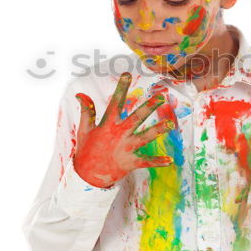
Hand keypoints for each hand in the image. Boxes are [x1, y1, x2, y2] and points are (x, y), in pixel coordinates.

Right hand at [72, 72, 174, 187]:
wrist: (87, 177)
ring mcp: (125, 148)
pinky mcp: (130, 162)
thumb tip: (80, 94)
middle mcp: (119, 134)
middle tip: (161, 97)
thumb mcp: (84, 130)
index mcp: (108, 125)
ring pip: (145, 137)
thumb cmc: (87, 151)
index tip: (127, 74)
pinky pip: (146, 161)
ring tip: (170, 124)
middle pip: (136, 118)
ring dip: (158, 130)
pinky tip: (170, 160)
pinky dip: (158, 161)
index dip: (121, 88)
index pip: (115, 102)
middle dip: (149, 107)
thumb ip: (86, 111)